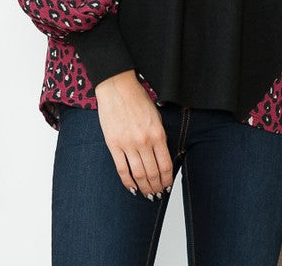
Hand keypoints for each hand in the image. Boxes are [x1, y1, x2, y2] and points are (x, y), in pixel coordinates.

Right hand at [95, 70, 173, 199]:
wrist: (117, 87)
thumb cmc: (137, 99)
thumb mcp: (156, 116)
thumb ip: (160, 137)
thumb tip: (162, 157)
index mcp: (158, 134)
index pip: (166, 165)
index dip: (167, 180)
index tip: (167, 186)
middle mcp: (144, 141)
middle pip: (152, 173)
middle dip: (156, 187)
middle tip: (157, 194)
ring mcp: (128, 144)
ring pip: (138, 174)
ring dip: (144, 187)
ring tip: (147, 194)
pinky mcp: (114, 145)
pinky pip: (122, 169)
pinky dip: (128, 182)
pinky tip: (132, 188)